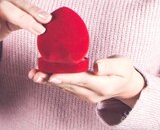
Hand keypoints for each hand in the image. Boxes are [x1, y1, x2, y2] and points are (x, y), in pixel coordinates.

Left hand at [28, 56, 146, 107]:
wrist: (126, 85)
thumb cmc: (124, 71)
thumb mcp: (122, 64)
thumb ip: (109, 64)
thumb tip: (95, 65)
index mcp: (103, 86)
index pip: (82, 80)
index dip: (66, 78)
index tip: (53, 76)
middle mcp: (92, 94)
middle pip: (69, 86)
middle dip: (51, 79)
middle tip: (35, 74)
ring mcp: (85, 96)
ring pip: (64, 87)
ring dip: (48, 80)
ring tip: (33, 74)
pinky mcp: (80, 93)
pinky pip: (65, 87)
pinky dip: (53, 80)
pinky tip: (41, 74)